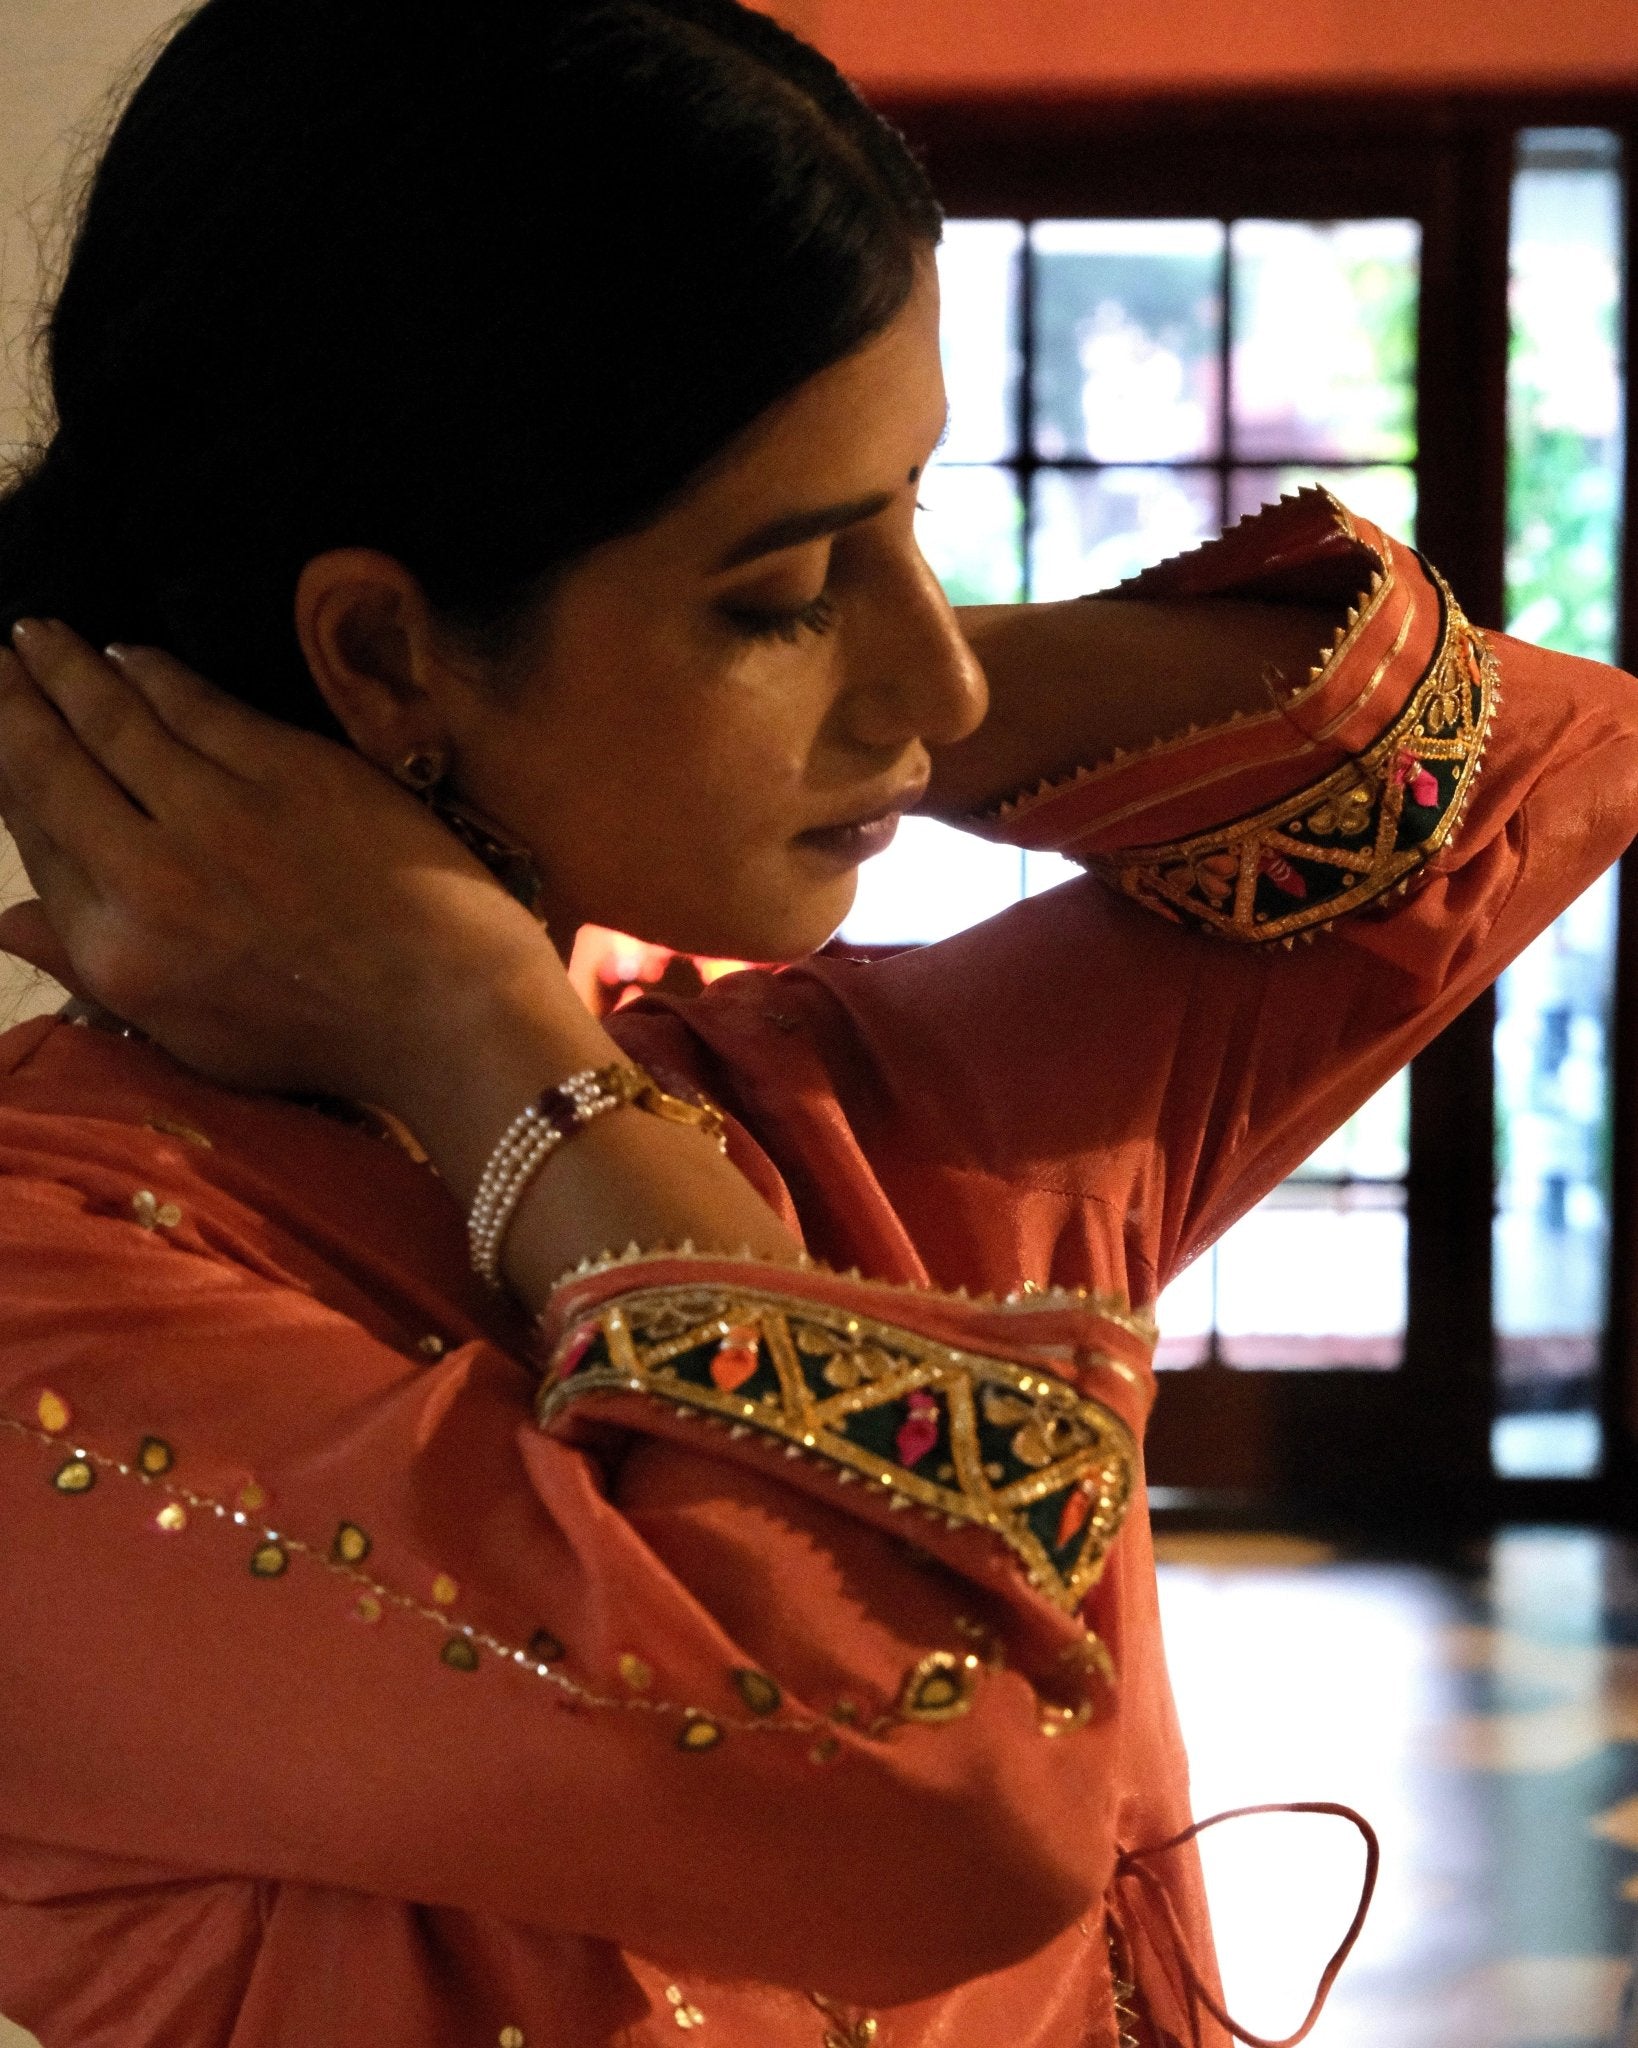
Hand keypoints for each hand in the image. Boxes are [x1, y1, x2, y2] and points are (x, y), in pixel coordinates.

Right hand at [0, 622, 566, 1108]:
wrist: (447, 1010)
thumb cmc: (327, 1036)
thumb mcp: (190, 1033)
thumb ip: (90, 967)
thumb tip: (7, 921)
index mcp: (118, 950)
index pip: (38, 840)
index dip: (9, 775)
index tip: (2, 731)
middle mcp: (148, 877)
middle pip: (52, 767)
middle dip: (14, 702)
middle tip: (0, 655)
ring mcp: (215, 815)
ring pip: (115, 720)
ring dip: (70, 668)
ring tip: (40, 634)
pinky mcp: (284, 770)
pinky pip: (195, 703)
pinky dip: (153, 672)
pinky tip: (131, 654)